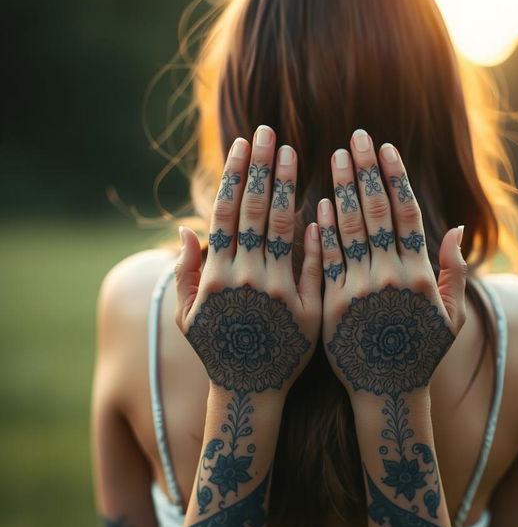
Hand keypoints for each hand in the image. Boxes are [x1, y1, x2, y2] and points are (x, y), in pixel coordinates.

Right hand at [174, 125, 321, 398]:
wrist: (250, 394)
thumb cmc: (218, 353)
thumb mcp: (190, 316)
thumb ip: (189, 272)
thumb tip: (185, 229)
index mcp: (218, 275)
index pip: (226, 213)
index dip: (234, 175)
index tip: (242, 143)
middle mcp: (248, 278)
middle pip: (254, 212)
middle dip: (261, 168)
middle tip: (268, 132)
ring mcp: (280, 293)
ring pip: (284, 229)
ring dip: (287, 188)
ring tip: (292, 153)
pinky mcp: (308, 309)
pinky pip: (315, 265)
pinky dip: (318, 235)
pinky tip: (322, 204)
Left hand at [317, 129, 466, 401]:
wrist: (386, 396)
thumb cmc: (420, 356)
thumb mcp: (450, 318)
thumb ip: (451, 273)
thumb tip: (456, 229)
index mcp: (418, 274)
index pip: (405, 213)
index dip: (395, 176)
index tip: (384, 147)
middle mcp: (389, 276)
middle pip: (376, 212)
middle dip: (366, 171)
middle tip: (356, 136)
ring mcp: (359, 289)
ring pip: (350, 229)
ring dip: (343, 189)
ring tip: (336, 156)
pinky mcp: (332, 305)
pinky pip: (326, 261)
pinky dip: (323, 230)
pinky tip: (318, 202)